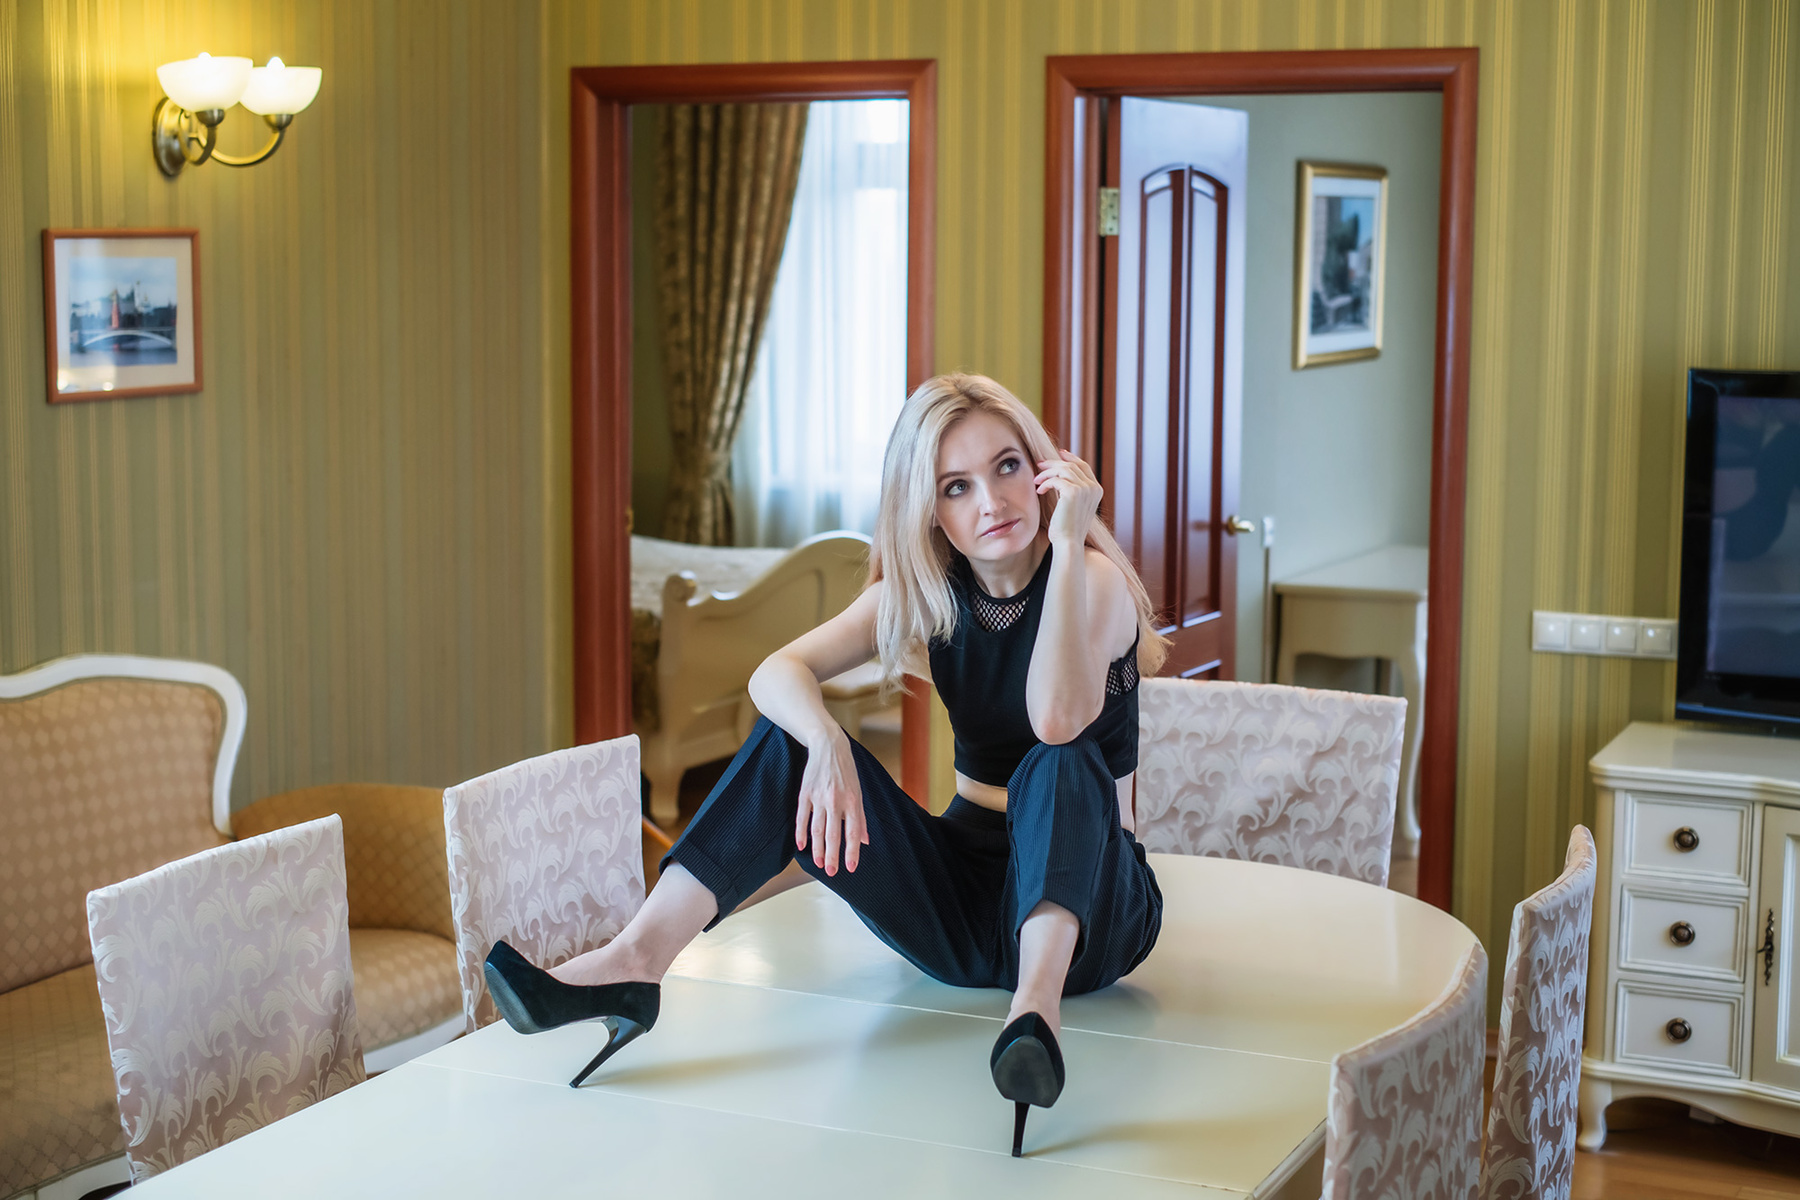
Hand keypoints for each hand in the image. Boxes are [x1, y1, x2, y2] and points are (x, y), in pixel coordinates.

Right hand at [795, 726, 868, 874]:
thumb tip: (865, 841)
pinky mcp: (805, 793)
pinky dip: (801, 833)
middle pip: (833, 834)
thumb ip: (860, 818)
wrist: (828, 746)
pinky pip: (802, 817)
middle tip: (832, 872)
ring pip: (817, 829)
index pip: (852, 832)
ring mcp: (819, 797)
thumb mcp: (859, 792)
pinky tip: (801, 846)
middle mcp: (836, 801)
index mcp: (852, 801)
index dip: (852, 852)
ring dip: (817, 849)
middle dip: (833, 856)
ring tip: (819, 863)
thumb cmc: (846, 771)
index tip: (850, 868)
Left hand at [1035, 449, 1101, 545]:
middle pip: (1071, 465)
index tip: (1058, 453)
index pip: (1084, 466)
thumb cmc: (1067, 528)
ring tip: (1036, 481)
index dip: (1071, 457)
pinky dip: (1045, 483)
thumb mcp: (1073, 506)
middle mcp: (1093, 488)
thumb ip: (1072, 490)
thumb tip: (1059, 476)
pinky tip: (1039, 491)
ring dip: (1046, 473)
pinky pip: (1055, 479)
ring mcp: (1085, 489)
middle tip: (1039, 465)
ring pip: (1063, 469)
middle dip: (1053, 463)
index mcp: (1096, 490)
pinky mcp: (1073, 492)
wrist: (1068, 543)